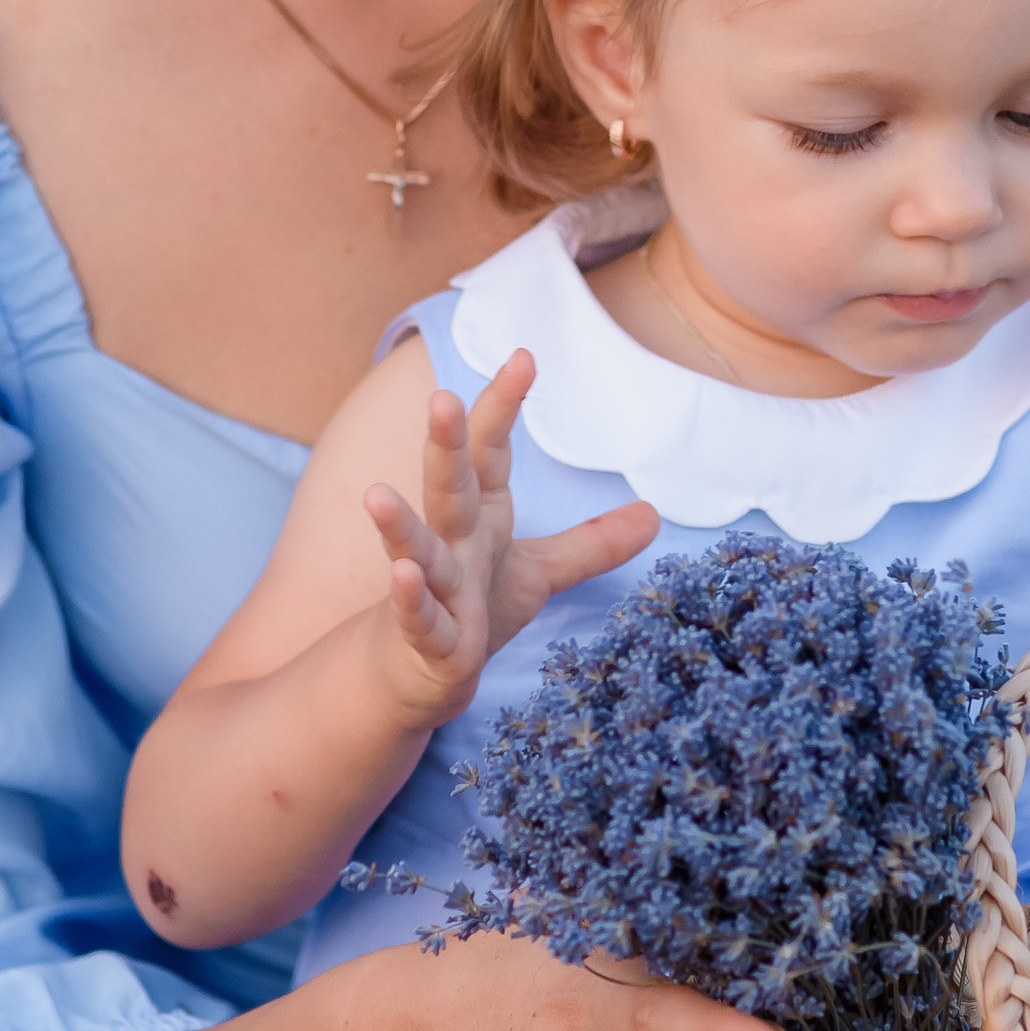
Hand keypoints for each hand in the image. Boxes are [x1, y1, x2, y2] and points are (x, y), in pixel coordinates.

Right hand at [363, 353, 656, 724]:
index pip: (489, 452)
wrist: (415, 674)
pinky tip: (402, 575)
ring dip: (399, 524)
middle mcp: (453, 542)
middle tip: (439, 395)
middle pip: (449, 486)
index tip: (523, 355)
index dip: (503, 407)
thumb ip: (590, 543)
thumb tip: (653, 514)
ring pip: (417, 549)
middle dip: (444, 444)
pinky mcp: (426, 639)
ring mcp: (434, 588)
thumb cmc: (470, 609)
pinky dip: (410, 599)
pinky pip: (418, 616)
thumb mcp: (538, 572)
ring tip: (375, 493)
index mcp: (480, 516)